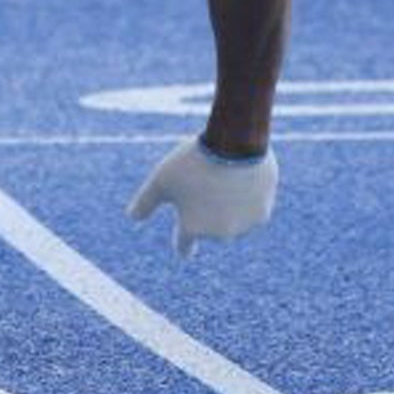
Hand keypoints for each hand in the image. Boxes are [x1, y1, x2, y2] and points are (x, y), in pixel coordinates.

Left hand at [127, 136, 278, 256]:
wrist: (235, 143)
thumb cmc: (194, 160)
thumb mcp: (162, 178)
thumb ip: (146, 201)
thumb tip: (132, 217)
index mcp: (192, 227)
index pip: (184, 244)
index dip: (183, 244)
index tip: (184, 250)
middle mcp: (218, 233)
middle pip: (210, 225)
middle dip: (207, 211)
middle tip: (207, 182)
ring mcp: (242, 225)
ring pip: (233, 219)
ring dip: (229, 207)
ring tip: (226, 177)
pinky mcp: (261, 214)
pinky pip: (251, 209)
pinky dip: (247, 199)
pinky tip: (243, 178)